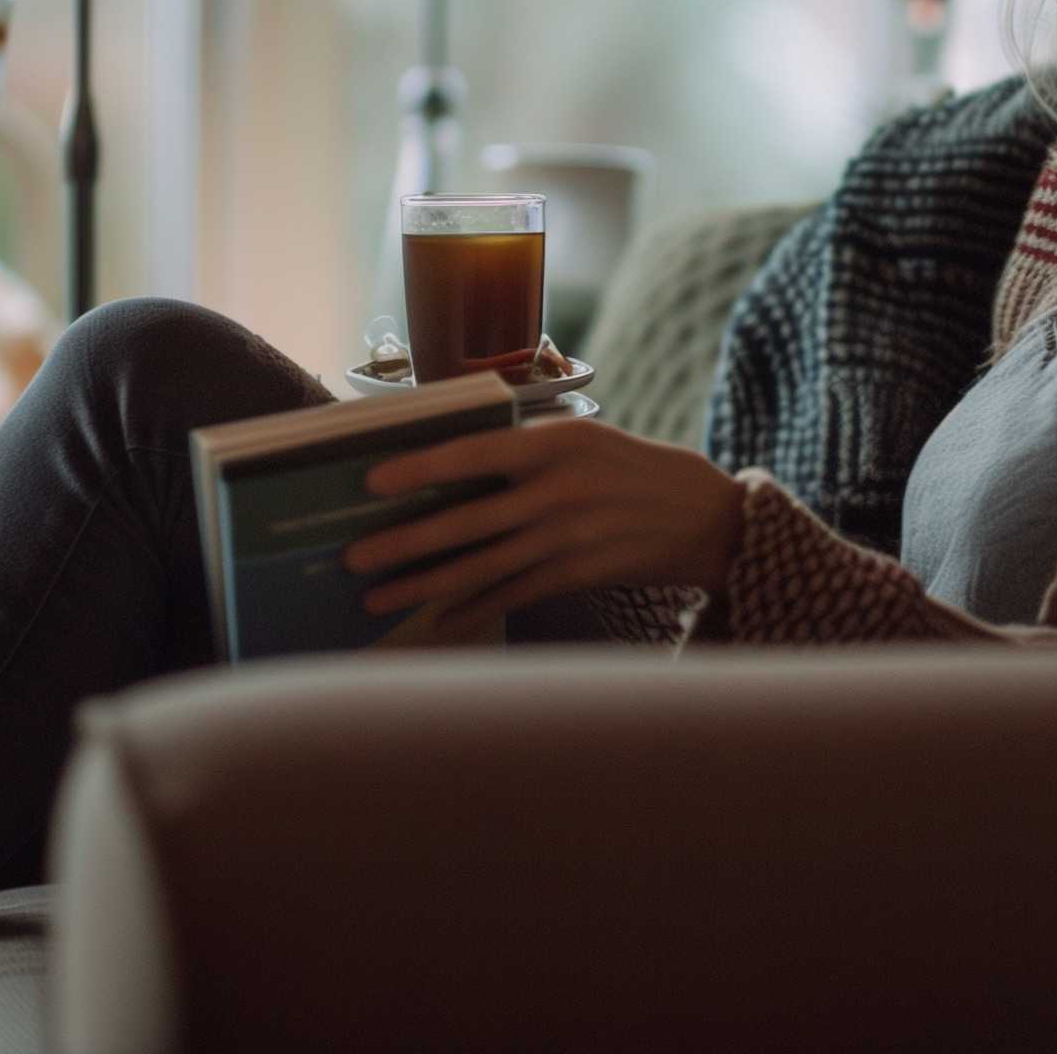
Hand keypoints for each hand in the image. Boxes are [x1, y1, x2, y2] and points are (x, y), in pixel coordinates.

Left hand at [344, 420, 744, 632]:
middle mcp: (557, 491)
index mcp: (554, 443)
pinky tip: (437, 618)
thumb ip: (523, 448)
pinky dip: (472, 608)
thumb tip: (446, 465)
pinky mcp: (577, 574)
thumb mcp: (582, 438)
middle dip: (402, 544)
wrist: (703, 515)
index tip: (371, 481)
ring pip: (479, 567)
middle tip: (353, 558)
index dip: (420, 468)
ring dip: (423, 585)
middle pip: (465, 522)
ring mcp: (567, 538)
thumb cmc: (630, 467)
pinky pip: (512, 595)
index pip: (474, 452)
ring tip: (376, 597)